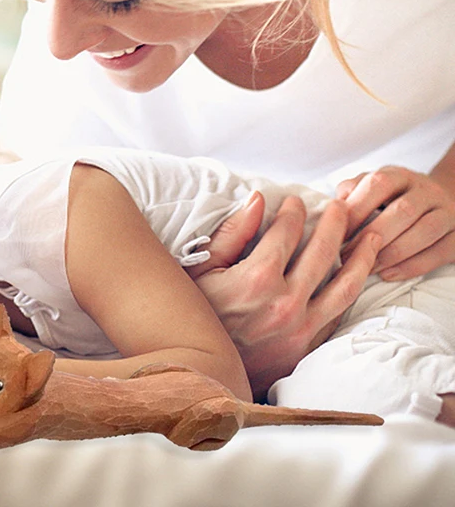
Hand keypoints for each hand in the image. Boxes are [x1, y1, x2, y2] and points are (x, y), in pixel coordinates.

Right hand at [192, 193, 379, 399]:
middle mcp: (285, 303)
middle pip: (322, 252)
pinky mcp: (306, 349)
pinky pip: (339, 316)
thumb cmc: (196, 312)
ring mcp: (300, 329)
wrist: (199, 368)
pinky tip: (356, 278)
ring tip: (371, 236)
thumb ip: (232, 232)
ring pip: (345, 287)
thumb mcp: (202, 268)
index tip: (295, 201)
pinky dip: (351, 293)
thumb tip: (258, 199)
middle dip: (335, 223)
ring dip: (361, 257)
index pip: (286, 232)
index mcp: (257, 278)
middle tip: (340, 206)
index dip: (293, 212)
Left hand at [337, 166, 454, 279]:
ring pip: (425, 231)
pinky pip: (440, 252)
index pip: (378, 185)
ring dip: (393, 253)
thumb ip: (351, 191)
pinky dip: (413, 266)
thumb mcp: (371, 186)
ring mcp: (446, 211)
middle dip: (372, 235)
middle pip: (403, 211)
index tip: (336, 232)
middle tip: (347, 256)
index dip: (356, 209)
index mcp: (399, 174)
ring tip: (367, 268)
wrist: (439, 199)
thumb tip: (333, 207)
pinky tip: (389, 274)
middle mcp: (426, 190)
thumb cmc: (392, 197)